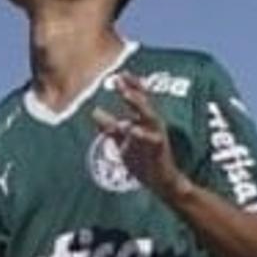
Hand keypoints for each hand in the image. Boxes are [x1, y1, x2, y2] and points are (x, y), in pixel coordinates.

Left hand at [91, 72, 190, 197]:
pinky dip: (141, 133)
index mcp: (145, 121)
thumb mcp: (124, 142)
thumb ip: (111, 127)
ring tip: (126, 94)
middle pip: (143, 102)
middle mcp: (152, 125)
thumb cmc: (144, 162)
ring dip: (137, 104)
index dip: (131, 85)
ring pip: (149, 116)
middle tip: (119, 79)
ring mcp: (157, 135)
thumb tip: (94, 111)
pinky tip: (131, 128)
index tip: (121, 73)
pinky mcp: (160, 149)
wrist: (162, 182)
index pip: (139, 99)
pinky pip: (152, 139)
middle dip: (132, 89)